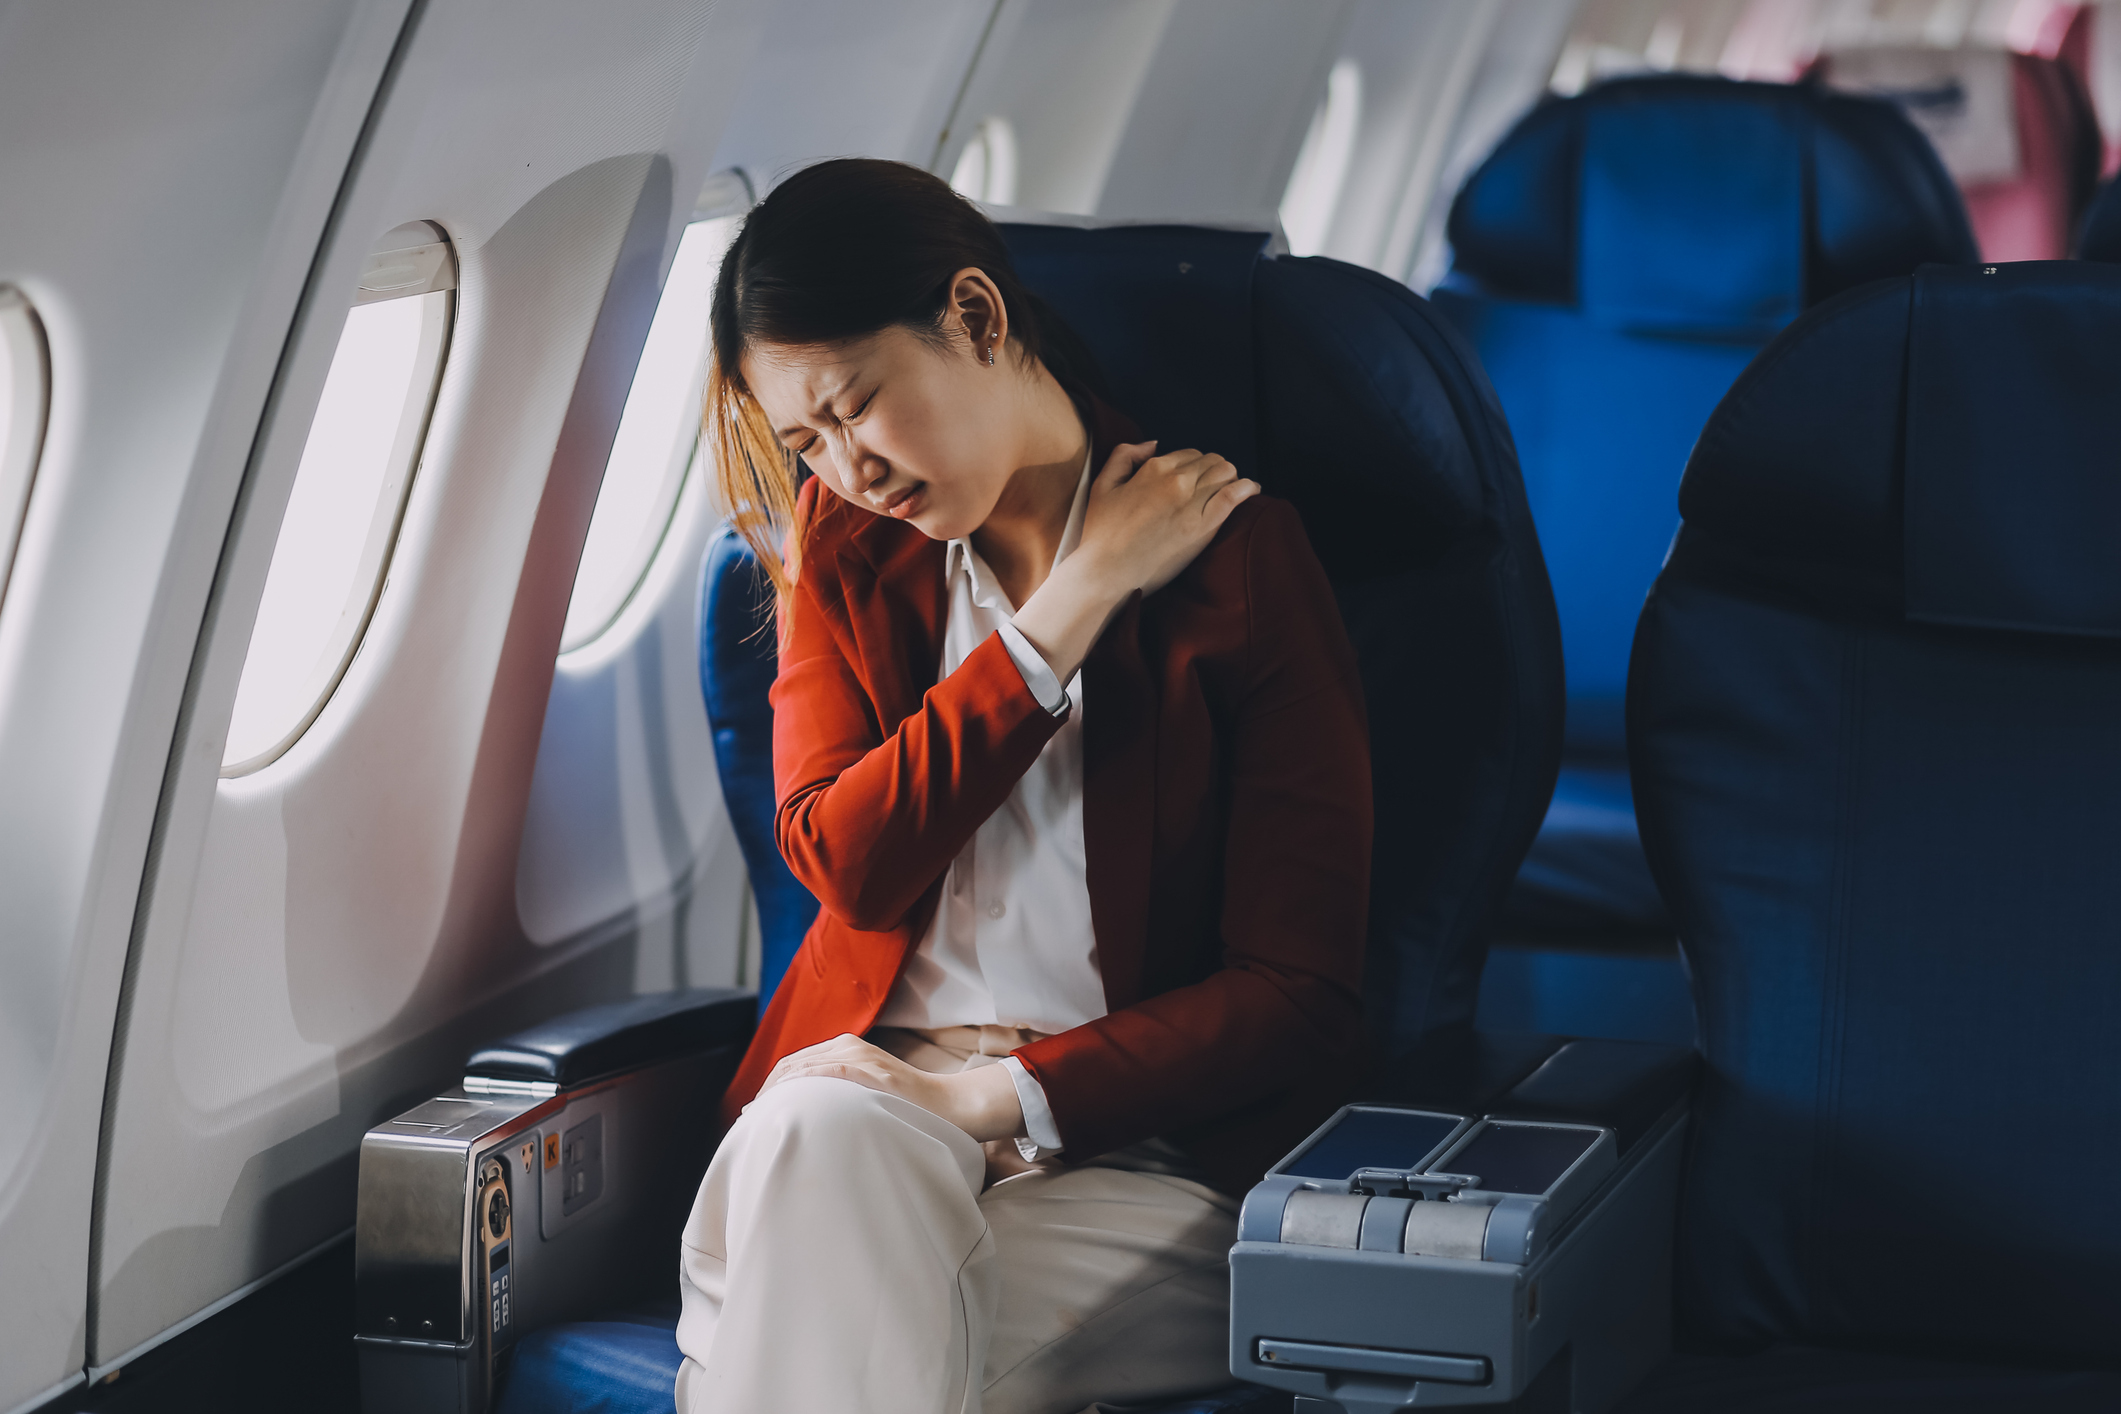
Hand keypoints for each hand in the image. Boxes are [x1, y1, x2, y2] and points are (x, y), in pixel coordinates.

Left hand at [750, 1033, 1025, 1143]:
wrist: (951, 1105)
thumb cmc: (909, 1107)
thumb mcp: (867, 1092)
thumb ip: (840, 1093)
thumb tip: (806, 1116)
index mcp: (846, 1048)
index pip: (795, 1065)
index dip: (770, 1088)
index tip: (755, 1112)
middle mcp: (849, 1046)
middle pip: (792, 1065)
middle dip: (767, 1091)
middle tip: (750, 1119)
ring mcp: (860, 1057)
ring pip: (804, 1068)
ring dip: (778, 1092)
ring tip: (762, 1117)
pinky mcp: (871, 1072)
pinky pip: (828, 1073)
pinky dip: (803, 1086)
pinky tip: (789, 1105)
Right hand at [1077, 440, 1257, 596]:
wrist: (1106, 572)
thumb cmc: (1100, 533)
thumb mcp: (1102, 485)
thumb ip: (1125, 455)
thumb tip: (1154, 443)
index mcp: (1153, 468)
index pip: (1189, 454)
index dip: (1194, 464)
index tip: (1195, 477)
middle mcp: (1176, 481)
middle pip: (1211, 462)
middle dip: (1215, 469)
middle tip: (1215, 483)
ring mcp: (1191, 503)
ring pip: (1226, 474)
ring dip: (1231, 476)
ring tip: (1233, 485)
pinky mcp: (1202, 527)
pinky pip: (1233, 497)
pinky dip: (1247, 489)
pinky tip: (1252, 489)